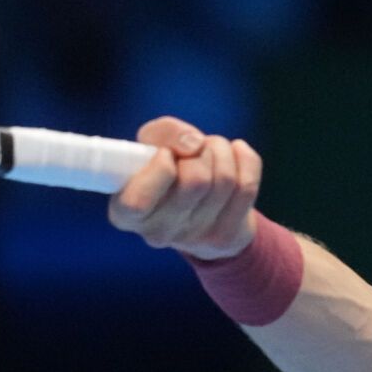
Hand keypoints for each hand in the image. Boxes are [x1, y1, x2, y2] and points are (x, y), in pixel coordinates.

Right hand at [107, 116, 261, 259]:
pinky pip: (246, 186)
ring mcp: (193, 238)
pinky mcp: (224, 237)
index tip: (166, 154)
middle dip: (200, 150)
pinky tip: (236, 156)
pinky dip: (245, 160)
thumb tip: (194, 144)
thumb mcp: (151, 143)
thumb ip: (163, 132)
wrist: (199, 205)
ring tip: (211, 151)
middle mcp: (156, 233)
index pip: (139, 201)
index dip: (161, 167)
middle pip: (195, 181)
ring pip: (224, 180)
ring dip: (221, 150)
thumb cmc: (166, 168)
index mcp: (124, 213)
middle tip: (195, 149)